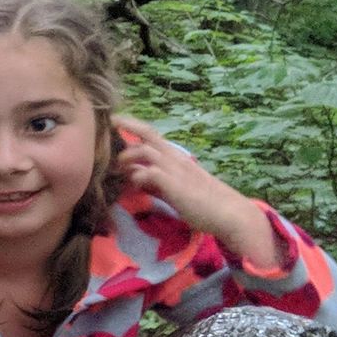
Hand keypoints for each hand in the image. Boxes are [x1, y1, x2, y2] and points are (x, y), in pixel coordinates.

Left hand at [115, 120, 272, 259]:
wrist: (230, 213)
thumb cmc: (204, 202)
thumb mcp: (175, 188)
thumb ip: (156, 181)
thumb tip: (135, 177)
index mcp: (176, 157)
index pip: (152, 135)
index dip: (133, 126)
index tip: (114, 122)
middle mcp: (175, 158)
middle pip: (148, 134)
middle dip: (126, 126)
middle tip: (107, 126)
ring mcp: (176, 170)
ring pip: (146, 151)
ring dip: (127, 157)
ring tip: (118, 168)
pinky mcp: (175, 185)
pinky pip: (151, 173)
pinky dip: (138, 176)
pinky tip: (135, 183)